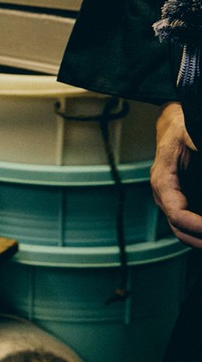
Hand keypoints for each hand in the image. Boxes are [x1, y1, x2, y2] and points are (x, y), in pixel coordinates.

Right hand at [152, 102, 201, 247]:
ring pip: (185, 230)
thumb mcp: (191, 130)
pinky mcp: (185, 197)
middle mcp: (166, 194)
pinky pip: (192, 220)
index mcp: (163, 181)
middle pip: (180, 230)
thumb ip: (198, 143)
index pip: (177, 215)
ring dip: (201, 238)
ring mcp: (174, 198)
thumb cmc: (180, 125)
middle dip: (201, 239)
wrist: (173, 121)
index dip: (199, 226)